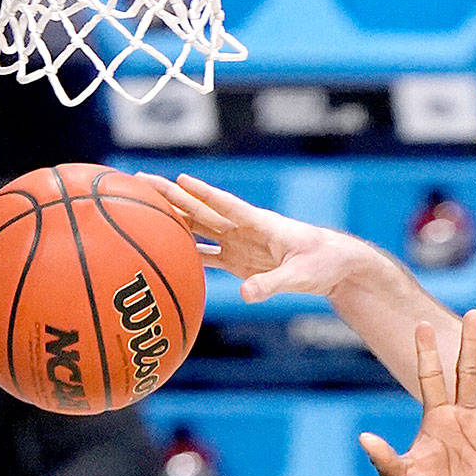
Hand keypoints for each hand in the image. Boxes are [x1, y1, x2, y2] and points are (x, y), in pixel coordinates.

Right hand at [137, 171, 362, 302]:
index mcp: (259, 223)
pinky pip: (208, 256)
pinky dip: (188, 253)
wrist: (334, 267)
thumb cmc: (322, 263)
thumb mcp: (299, 276)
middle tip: (141, 180)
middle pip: (202, 210)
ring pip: (199, 228)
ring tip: (143, 208)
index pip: (226, 205)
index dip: (204, 194)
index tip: (180, 180)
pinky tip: (166, 250)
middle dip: (172, 196)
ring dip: (173, 220)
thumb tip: (246, 295)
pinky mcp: (239, 262)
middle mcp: (243, 229)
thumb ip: (272, 285)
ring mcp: (238, 244)